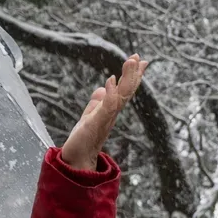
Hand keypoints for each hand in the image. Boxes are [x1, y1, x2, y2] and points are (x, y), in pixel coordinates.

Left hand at [60, 54, 143, 169]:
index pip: (124, 89)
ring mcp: (106, 118)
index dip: (132, 75)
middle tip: (138, 57)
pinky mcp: (96, 123)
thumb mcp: (89, 116)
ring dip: (126, 79)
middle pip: (127, 91)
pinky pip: (106, 107)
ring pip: (121, 96)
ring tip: (130, 63)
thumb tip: (101, 89)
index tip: (140, 59)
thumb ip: (96, 103)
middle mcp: (112, 113)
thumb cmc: (83, 140)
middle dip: (133, 74)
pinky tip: (110, 81)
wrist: (77, 160)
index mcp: (110, 110)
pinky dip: (110, 94)